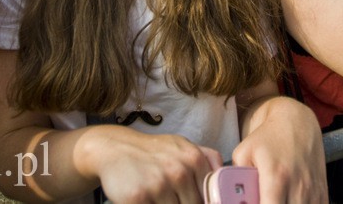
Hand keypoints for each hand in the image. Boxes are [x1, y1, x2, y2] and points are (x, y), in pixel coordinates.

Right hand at [92, 130, 221, 202]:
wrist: (115, 148)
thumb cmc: (153, 151)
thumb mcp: (182, 145)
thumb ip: (207, 158)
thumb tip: (227, 174)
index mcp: (195, 159)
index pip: (211, 196)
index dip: (207, 203)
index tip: (195, 200)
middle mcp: (179, 171)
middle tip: (174, 197)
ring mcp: (159, 185)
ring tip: (159, 197)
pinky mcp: (139, 198)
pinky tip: (149, 200)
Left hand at [232, 99, 326, 202]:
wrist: (296, 122)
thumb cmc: (268, 137)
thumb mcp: (243, 152)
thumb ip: (235, 179)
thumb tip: (230, 197)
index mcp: (276, 178)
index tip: (254, 203)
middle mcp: (298, 187)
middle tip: (264, 200)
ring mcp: (313, 191)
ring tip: (275, 199)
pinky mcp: (322, 193)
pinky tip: (290, 200)